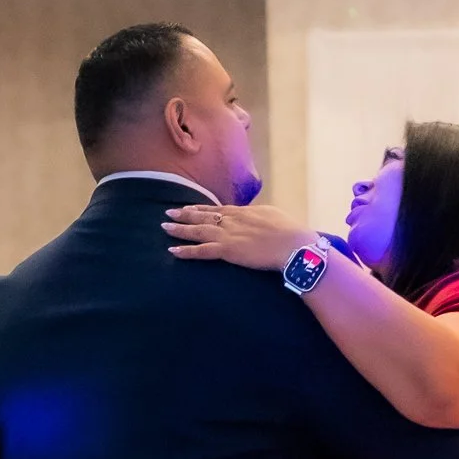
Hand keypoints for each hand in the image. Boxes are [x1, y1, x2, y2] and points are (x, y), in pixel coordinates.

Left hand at [164, 203, 314, 271]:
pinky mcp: (227, 249)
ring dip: (180, 229)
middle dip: (185, 214)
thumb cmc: (290, 232)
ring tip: (165, 227)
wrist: (293, 244)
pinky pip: (202, 250)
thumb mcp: (273, 216)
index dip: (202, 209)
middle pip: (203, 216)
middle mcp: (232, 220)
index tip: (189, 207)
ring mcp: (228, 234)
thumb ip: (260, 216)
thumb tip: (257, 217)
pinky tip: (173, 250)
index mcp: (244, 212)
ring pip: (198, 230)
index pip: (218, 209)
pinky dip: (186, 250)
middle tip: (169, 212)